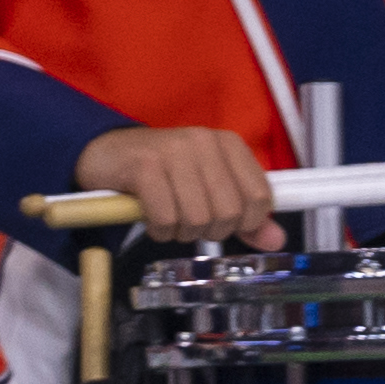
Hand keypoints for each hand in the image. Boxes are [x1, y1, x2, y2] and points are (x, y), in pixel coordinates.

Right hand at [70, 124, 281, 245]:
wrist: (107, 153)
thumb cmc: (165, 174)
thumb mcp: (210, 190)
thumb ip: (245, 217)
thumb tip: (276, 241)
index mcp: (228, 144)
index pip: (260, 197)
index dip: (246, 223)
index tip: (225, 223)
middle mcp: (204, 142)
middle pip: (228, 212)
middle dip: (210, 231)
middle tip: (191, 223)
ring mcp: (173, 152)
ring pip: (198, 218)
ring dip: (182, 232)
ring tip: (170, 220)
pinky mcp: (144, 166)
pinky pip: (165, 218)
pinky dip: (160, 230)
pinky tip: (152, 219)